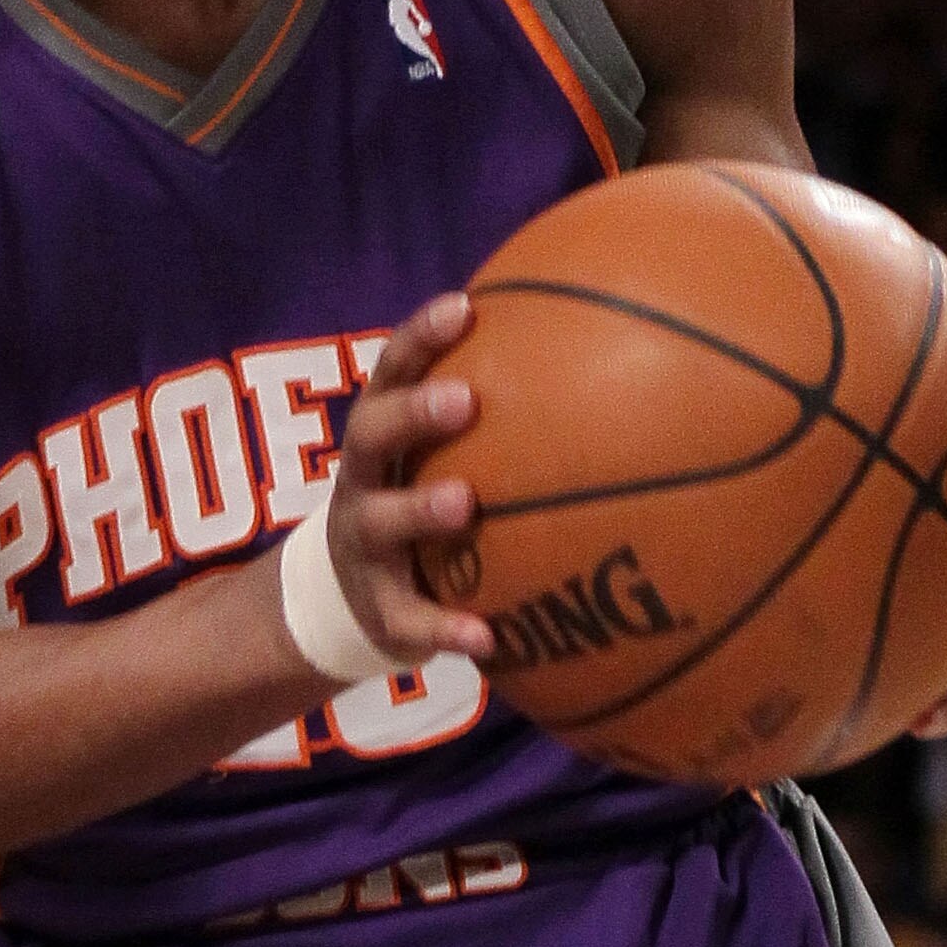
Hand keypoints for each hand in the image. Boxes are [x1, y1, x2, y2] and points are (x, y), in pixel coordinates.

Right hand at [325, 294, 493, 664]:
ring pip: (380, 521)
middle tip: (464, 400)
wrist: (350, 596)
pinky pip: (410, 619)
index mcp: (382, 433)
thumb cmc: (418, 499)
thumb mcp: (436, 456)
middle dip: (414, 413)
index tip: (464, 307)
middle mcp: (364, 480)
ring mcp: (364, 545)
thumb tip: (596, 350)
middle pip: (372, 433)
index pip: (392, 370)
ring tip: (463, 504)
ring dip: (419, 509)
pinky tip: (485, 639)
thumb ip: (494, 411)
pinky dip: (443, 629)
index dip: (421, 337)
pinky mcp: (380, 608)